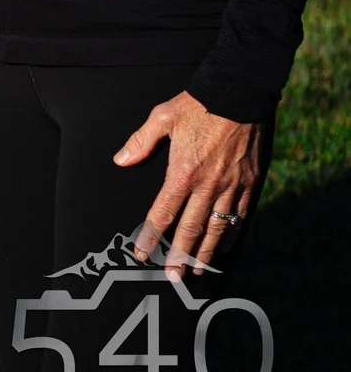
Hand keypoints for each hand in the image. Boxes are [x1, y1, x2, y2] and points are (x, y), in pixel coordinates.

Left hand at [115, 90, 264, 273]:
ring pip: (219, 228)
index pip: (163, 212)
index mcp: (183, 172)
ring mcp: (233, 186)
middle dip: (181, 255)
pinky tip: (226, 247)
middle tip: (173, 277)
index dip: (152, 236)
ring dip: (207, 253)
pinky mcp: (251, 183)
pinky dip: (232, 234)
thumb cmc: (196, 105)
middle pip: (192, 229)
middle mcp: (209, 185)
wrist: (239, 94)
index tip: (143, 254)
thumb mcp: (162, 118)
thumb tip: (121, 160)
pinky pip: (241, 215)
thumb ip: (140, 142)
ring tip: (197, 271)